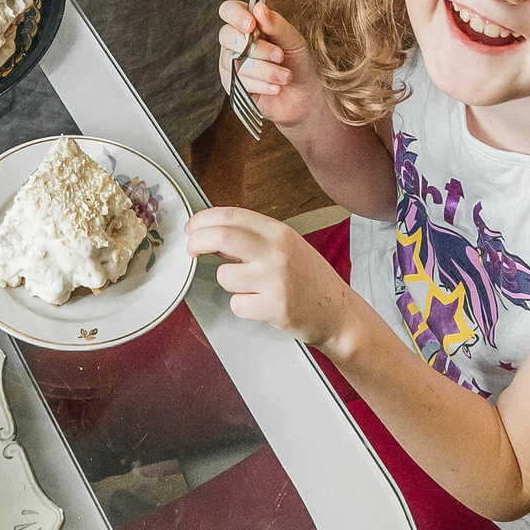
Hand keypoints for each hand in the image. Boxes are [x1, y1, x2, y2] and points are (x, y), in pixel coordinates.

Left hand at [187, 207, 369, 359]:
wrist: (339, 314)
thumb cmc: (309, 279)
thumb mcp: (286, 246)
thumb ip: (253, 238)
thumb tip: (211, 232)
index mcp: (279, 232)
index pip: (231, 216)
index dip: (203, 220)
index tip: (192, 227)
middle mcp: (277, 252)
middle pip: (221, 237)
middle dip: (197, 242)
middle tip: (191, 249)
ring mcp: (276, 280)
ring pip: (225, 276)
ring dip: (230, 283)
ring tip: (253, 288)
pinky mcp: (275, 308)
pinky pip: (237, 305)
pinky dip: (242, 307)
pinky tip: (261, 305)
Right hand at [216, 0, 325, 135]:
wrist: (306, 95)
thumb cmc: (298, 62)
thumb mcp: (293, 40)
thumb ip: (276, 24)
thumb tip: (259, 8)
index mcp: (247, 23)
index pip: (228, 10)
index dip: (236, 15)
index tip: (251, 24)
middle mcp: (234, 42)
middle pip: (228, 36)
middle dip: (258, 48)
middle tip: (280, 55)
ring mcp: (230, 64)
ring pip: (236, 62)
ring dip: (266, 70)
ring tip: (285, 76)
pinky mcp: (233, 86)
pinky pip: (239, 82)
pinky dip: (262, 85)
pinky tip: (275, 87)